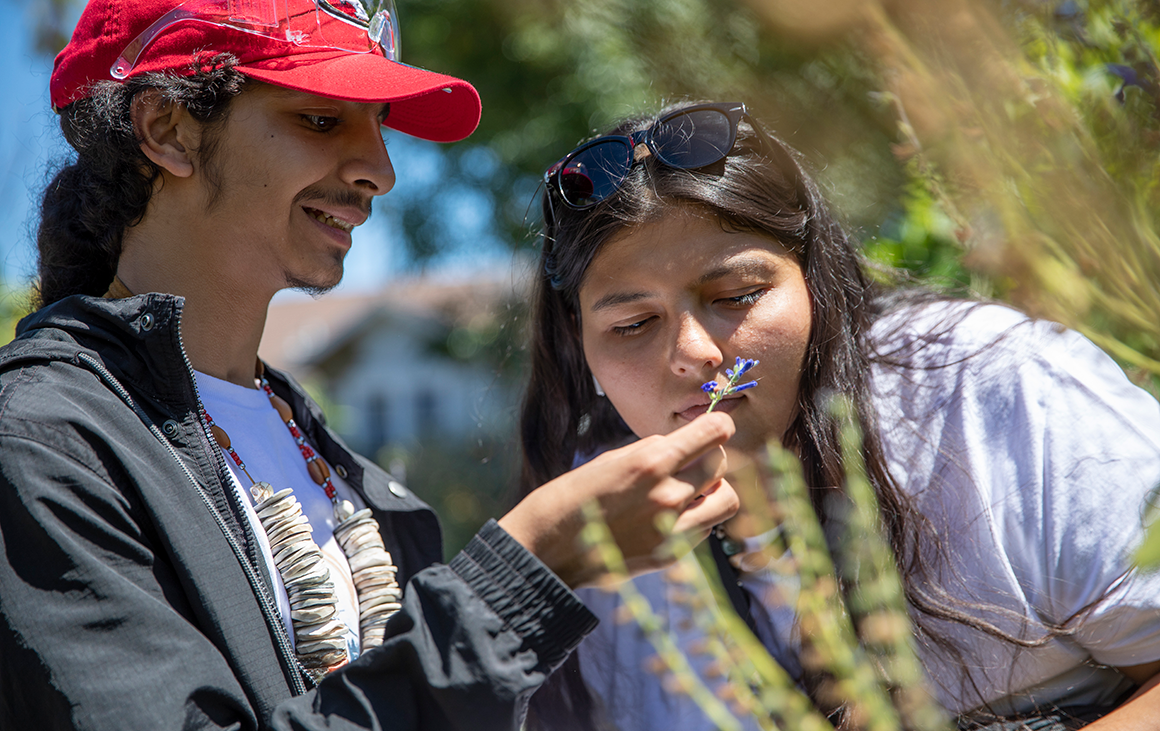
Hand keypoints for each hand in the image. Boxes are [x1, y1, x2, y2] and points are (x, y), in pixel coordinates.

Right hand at [499, 412, 739, 587]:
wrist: (545, 550)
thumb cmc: (569, 498)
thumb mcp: (610, 460)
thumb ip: (651, 451)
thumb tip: (682, 446)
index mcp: (650, 462)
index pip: (714, 433)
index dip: (719, 426)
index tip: (716, 427)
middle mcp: (668, 495)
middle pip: (721, 464)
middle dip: (711, 456)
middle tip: (692, 460)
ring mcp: (672, 529)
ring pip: (726, 500)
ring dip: (714, 491)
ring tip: (690, 491)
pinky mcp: (669, 555)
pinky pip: (705, 528)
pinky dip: (697, 517)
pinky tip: (669, 516)